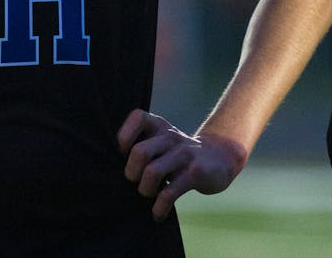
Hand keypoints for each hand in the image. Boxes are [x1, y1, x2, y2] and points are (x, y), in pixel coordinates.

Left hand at [116, 109, 246, 220]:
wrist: (221, 157)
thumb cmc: (180, 154)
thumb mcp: (163, 141)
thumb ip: (142, 146)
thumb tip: (111, 168)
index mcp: (160, 126)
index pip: (137, 117)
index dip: (124, 136)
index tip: (124, 153)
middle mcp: (170, 137)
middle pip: (139, 152)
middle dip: (131, 173)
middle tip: (136, 181)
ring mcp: (184, 155)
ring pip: (152, 173)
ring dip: (145, 190)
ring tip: (149, 195)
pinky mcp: (195, 174)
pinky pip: (169, 193)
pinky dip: (159, 208)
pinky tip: (158, 214)